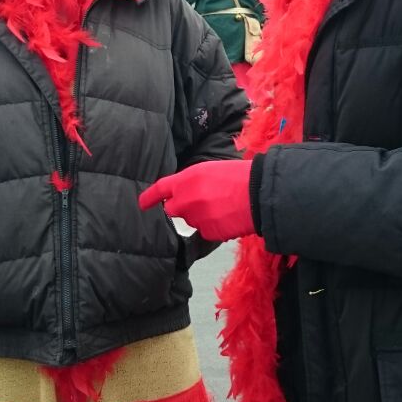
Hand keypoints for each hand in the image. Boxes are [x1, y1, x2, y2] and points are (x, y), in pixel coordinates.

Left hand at [139, 160, 254, 241]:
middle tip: (201, 201)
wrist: (260, 194)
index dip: (149, 197)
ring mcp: (196, 218)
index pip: (161, 188)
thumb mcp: (211, 169)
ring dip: (200, 216)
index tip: (142, 204)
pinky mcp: (208, 232)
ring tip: (222, 206)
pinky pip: (205, 231)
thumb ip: (192, 181)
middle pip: (172, 209)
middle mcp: (187, 199)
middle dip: (181, 207)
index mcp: (187, 179)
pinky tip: (227, 217)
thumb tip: (184, 193)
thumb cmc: (239, 176)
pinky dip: (213, 227)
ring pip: (191, 220)